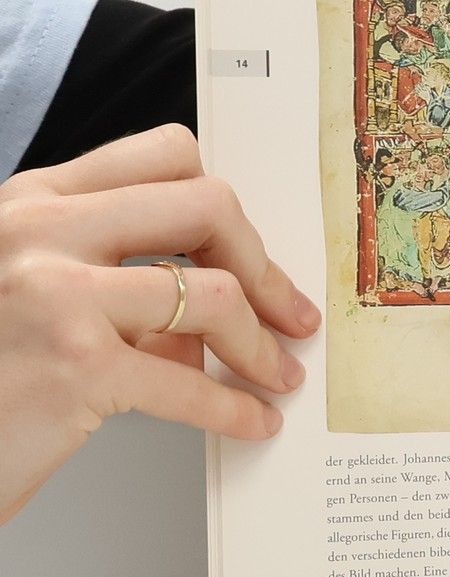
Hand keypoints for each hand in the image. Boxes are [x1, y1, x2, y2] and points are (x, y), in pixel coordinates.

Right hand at [0, 124, 317, 525]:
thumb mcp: (38, 292)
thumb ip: (119, 280)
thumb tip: (225, 303)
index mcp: (35, 200)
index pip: (166, 156)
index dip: (226, 210)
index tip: (249, 255)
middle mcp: (40, 230)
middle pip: (207, 206)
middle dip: (266, 268)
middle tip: (289, 314)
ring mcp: (55, 294)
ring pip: (213, 293)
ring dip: (260, 345)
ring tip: (277, 374)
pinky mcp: (74, 367)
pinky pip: (190, 381)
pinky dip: (234, 408)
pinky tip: (251, 420)